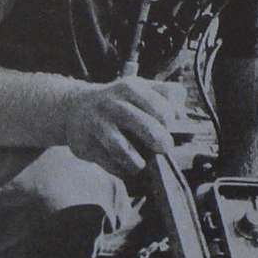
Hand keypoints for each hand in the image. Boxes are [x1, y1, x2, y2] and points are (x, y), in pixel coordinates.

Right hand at [64, 77, 186, 176]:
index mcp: (130, 88)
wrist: (75, 107)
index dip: (170, 124)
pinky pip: (110, 164)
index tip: (167, 128)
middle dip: (161, 143)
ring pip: (124, 150)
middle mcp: (112, 105)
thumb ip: (167, 95)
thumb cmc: (119, 100)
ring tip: (141, 163)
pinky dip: (121, 169)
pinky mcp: (86, 145)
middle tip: (162, 148)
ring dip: (138, 162)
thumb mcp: (141, 88)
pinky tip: (124, 165)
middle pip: (148, 129)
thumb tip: (181, 117)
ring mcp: (97, 125)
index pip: (163, 110)